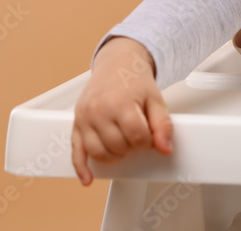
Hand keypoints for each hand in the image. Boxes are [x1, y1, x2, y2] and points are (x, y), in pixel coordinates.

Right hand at [71, 37, 173, 185]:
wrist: (117, 63)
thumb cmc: (133, 79)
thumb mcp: (155, 99)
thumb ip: (163, 125)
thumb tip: (165, 148)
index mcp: (120, 102)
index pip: (137, 138)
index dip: (147, 141)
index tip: (149, 134)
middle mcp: (98, 110)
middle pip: (118, 147)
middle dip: (131, 146)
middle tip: (136, 133)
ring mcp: (85, 118)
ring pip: (98, 153)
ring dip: (114, 155)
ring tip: (122, 143)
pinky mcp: (76, 123)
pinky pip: (75, 151)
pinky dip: (80, 167)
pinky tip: (87, 178)